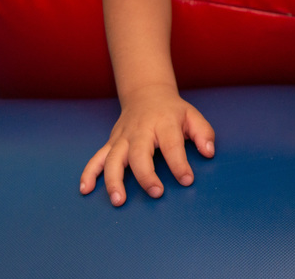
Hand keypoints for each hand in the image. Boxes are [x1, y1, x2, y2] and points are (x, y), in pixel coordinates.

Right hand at [80, 84, 214, 205]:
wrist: (147, 94)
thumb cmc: (172, 112)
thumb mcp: (192, 116)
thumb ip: (204, 133)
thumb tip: (209, 152)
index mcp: (163, 123)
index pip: (171, 144)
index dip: (179, 163)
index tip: (187, 180)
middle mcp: (140, 131)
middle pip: (139, 153)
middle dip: (146, 175)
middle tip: (156, 193)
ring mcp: (122, 138)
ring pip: (113, 158)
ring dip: (113, 180)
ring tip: (118, 201)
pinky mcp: (111, 143)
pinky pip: (96, 158)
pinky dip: (89, 173)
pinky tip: (85, 189)